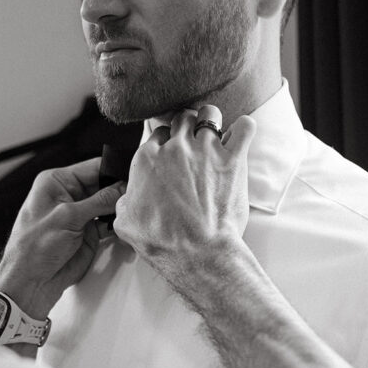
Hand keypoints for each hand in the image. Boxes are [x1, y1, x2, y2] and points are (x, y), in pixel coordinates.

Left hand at [0, 157, 124, 316]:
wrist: (31, 282)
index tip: (134, 175)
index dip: (114, 170)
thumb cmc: (33, 247)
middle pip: (104, 185)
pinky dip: (118, 225)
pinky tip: (126, 224)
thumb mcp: (67, 217)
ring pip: (108, 205)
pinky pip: (108, 224)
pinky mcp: (87, 234)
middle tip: (137, 195)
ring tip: (133, 210)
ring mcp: (79, 216)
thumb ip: (98, 201)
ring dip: (120, 208)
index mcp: (56, 182)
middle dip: (120, 190)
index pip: (93, 167)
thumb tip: (121, 188)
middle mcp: (68, 196)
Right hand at [113, 107, 255, 275]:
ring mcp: (205, 150)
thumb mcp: (126, 224)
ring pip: (209, 114)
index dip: (166, 143)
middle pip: (182, 119)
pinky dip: (243, 129)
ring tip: (216, 135)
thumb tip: (126, 199)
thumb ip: (123, 203)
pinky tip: (240, 138)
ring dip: (211, 122)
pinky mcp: (232, 160)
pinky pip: (244, 128)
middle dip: (187, 127)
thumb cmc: (162, 242)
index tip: (172, 154)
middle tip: (194, 143)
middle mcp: (175, 148)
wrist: (197, 253)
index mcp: (147, 159)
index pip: (158, 134)